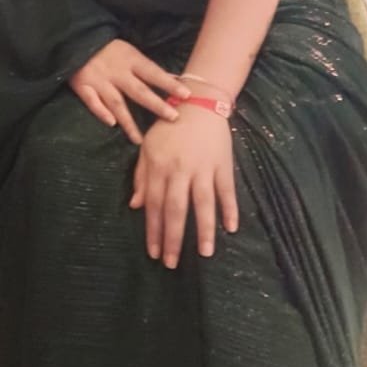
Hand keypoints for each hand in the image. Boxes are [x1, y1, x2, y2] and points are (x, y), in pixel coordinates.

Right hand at [68, 39, 191, 144]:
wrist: (75, 39)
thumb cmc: (107, 48)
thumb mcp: (129, 52)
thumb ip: (147, 68)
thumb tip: (174, 79)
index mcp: (130, 59)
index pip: (154, 73)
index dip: (169, 84)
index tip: (186, 94)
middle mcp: (117, 72)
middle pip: (139, 91)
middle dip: (156, 105)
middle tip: (173, 118)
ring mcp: (99, 80)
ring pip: (117, 103)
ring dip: (129, 122)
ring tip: (140, 140)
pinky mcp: (82, 86)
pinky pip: (92, 101)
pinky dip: (101, 112)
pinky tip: (111, 124)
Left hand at [129, 106, 238, 265]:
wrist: (199, 102)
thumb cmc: (170, 127)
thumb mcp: (148, 147)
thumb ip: (142, 177)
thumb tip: (135, 206)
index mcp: (159, 165)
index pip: (155, 204)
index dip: (154, 230)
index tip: (154, 253)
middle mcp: (180, 169)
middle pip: (176, 208)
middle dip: (173, 238)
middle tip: (171, 263)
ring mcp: (203, 167)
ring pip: (203, 202)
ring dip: (203, 229)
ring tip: (204, 253)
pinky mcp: (223, 164)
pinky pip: (227, 190)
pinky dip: (230, 208)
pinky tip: (231, 228)